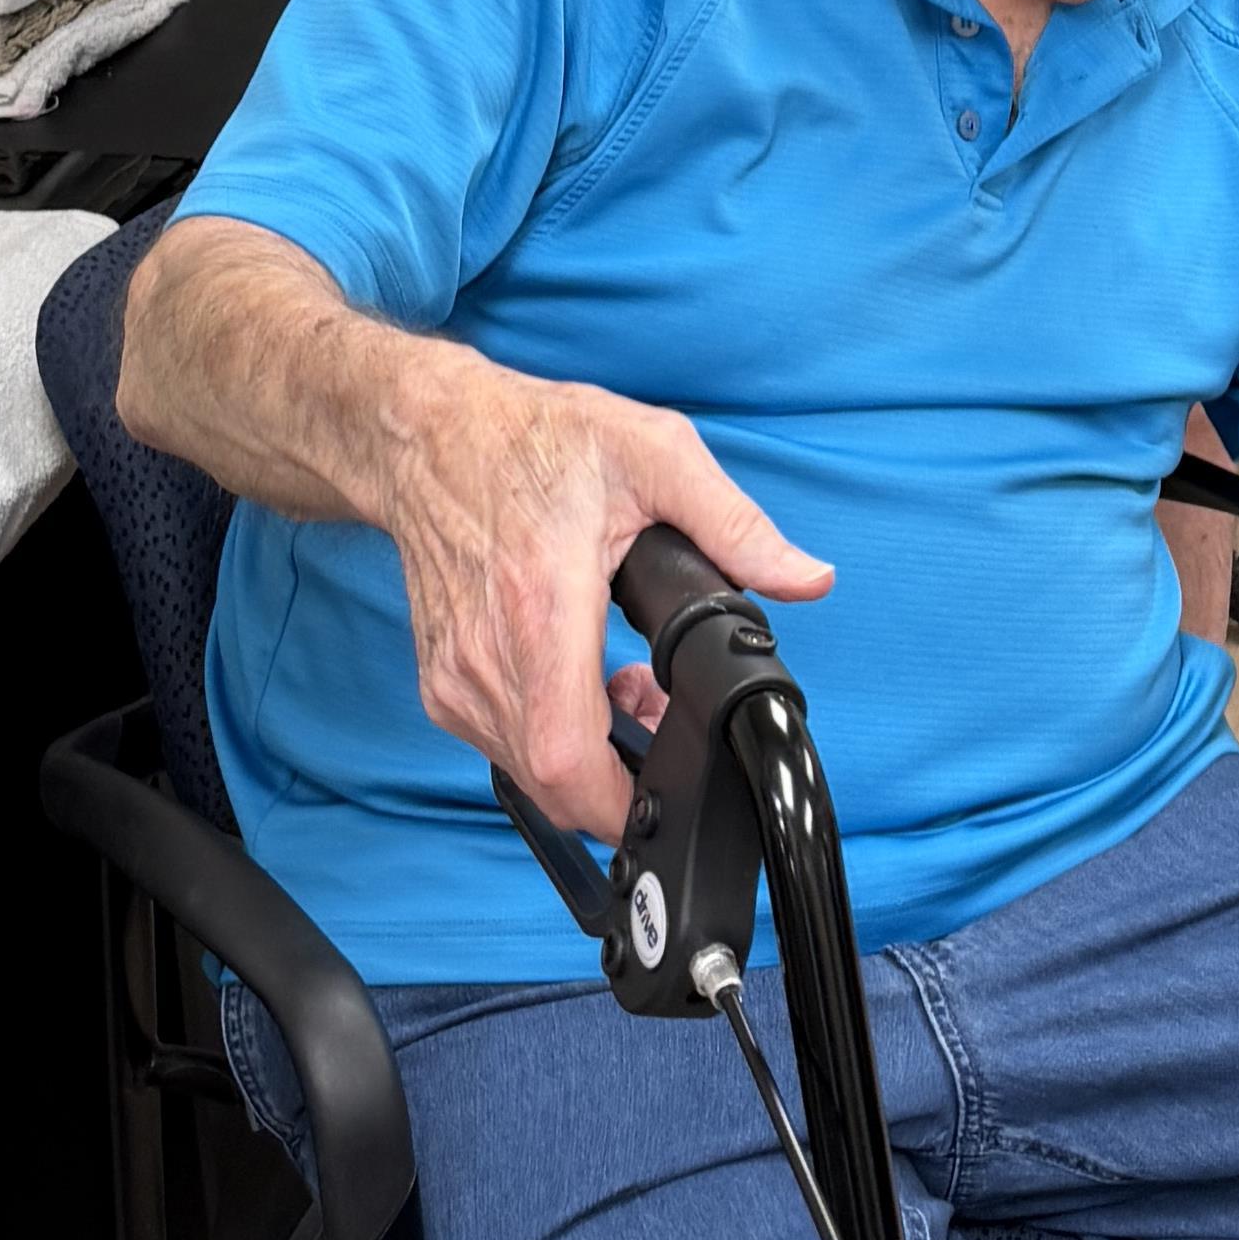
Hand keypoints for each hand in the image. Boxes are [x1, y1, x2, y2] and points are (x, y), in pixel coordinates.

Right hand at [373, 337, 832, 834]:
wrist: (430, 436)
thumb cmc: (533, 440)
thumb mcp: (655, 456)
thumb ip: (737, 526)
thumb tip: (808, 578)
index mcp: (541, 608)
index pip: (567, 759)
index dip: (621, 802)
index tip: (667, 790)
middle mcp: (486, 657)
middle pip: (553, 783)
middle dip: (622, 777)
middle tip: (654, 709)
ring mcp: (454, 677)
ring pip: (527, 772)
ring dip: (586, 757)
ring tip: (621, 685)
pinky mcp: (440, 685)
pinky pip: (500, 746)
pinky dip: (547, 736)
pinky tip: (575, 680)